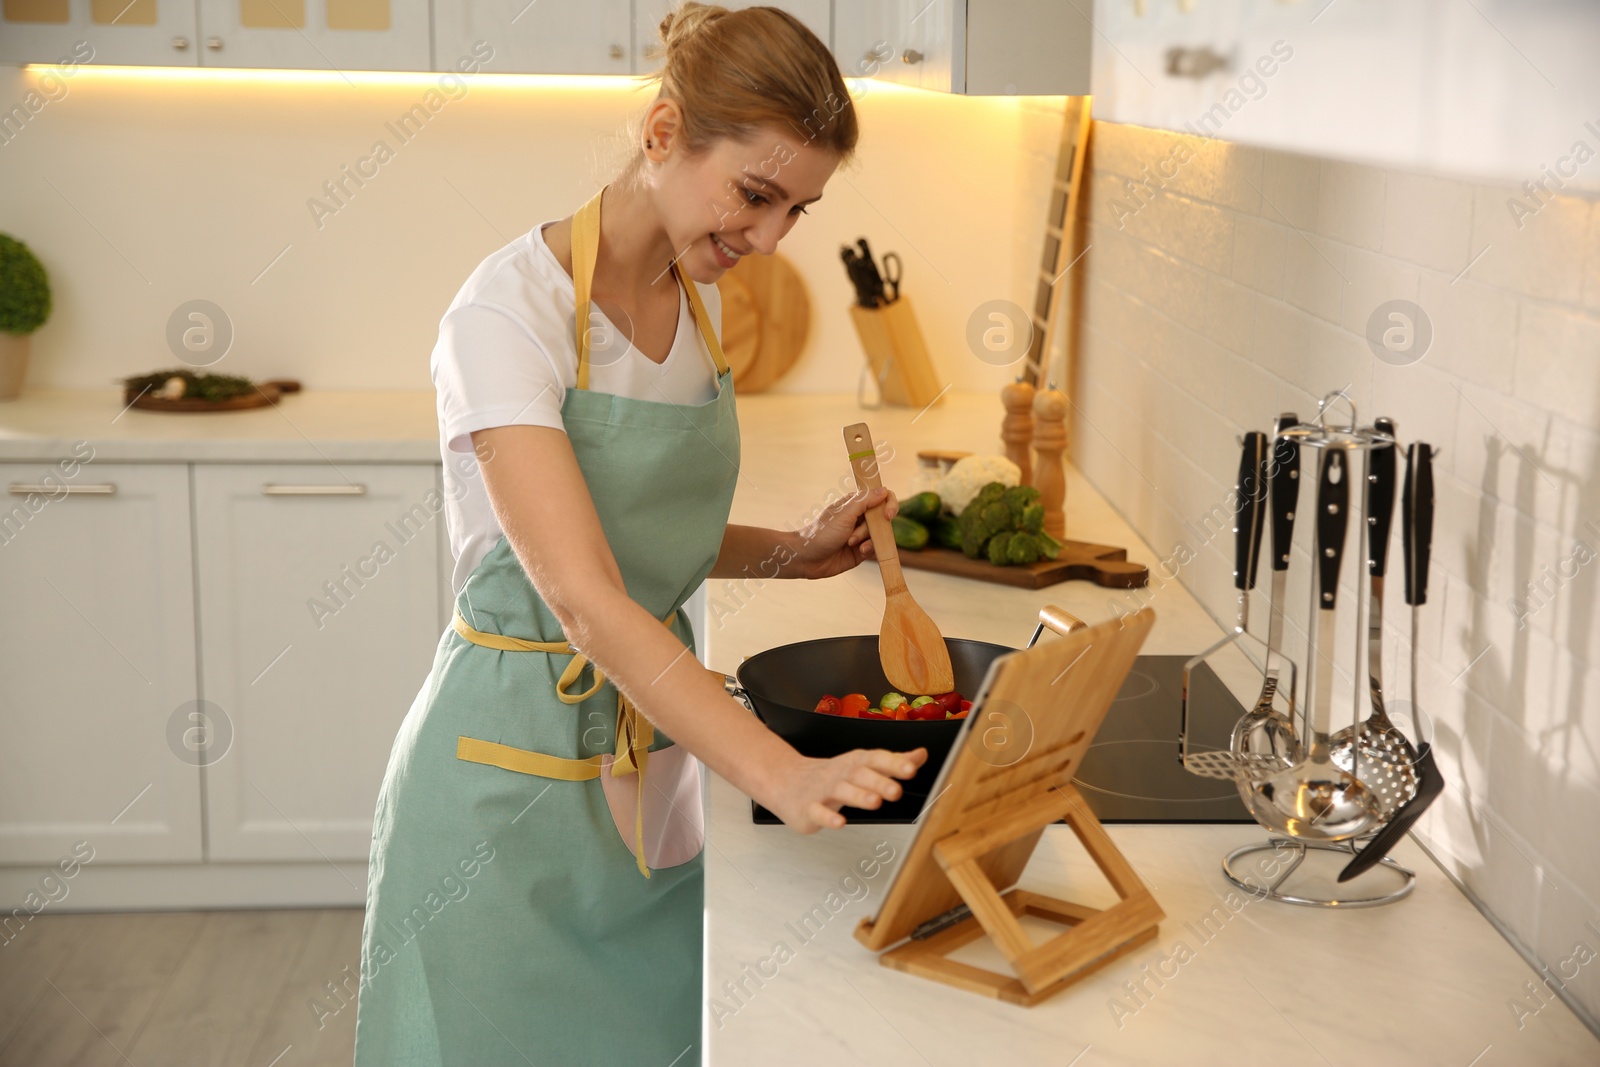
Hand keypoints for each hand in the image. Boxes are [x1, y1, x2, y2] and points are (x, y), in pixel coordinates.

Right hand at [767, 747, 929, 832]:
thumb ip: (893, 762)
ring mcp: (823, 791)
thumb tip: (921, 755)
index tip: (911, 769)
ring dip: (858, 796)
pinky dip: (828, 817)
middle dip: (879, 781)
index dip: (894, 763)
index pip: (876, 758)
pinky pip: (818, 812)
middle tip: (896, 791)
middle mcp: (840, 774)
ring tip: (875, 802)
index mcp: (855, 762)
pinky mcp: (809, 809)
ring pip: (841, 791)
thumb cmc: (831, 775)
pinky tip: (840, 822)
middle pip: (860, 774)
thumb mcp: (862, 764)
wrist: (786, 781)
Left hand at [790, 487, 898, 579]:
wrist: (806, 558)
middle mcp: (861, 518)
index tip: (887, 515)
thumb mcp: (844, 514)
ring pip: (881, 535)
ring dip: (869, 540)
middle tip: (854, 535)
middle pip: (883, 518)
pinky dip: (870, 550)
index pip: (882, 497)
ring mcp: (862, 534)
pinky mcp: (861, 551)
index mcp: (856, 504)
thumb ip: (865, 501)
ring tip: (850, 544)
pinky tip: (859, 552)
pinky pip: (876, 548)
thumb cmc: (821, 533)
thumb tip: (884, 490)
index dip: (889, 504)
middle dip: (872, 528)